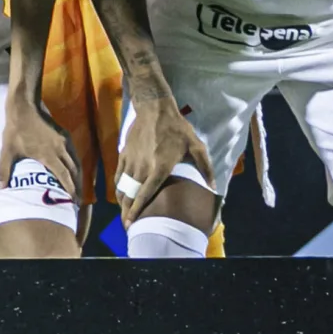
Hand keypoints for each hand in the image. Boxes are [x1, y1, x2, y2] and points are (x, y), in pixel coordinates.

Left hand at [0, 87, 86, 238]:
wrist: (24, 107)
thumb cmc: (16, 129)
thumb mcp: (7, 150)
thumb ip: (4, 169)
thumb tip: (1, 187)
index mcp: (49, 155)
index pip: (64, 176)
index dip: (70, 189)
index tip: (73, 200)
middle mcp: (60, 150)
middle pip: (74, 171)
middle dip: (77, 186)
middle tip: (77, 200)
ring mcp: (64, 142)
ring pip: (76, 162)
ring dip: (78, 176)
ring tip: (78, 188)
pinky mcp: (64, 135)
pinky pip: (74, 153)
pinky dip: (76, 164)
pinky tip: (73, 169)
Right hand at [116, 85, 211, 219]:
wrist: (154, 108)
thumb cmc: (177, 128)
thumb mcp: (196, 146)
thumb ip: (205, 167)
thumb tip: (214, 187)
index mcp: (160, 167)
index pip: (146, 194)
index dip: (137, 210)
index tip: (133, 222)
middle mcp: (142, 167)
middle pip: (131, 194)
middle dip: (127, 211)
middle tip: (127, 225)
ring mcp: (131, 161)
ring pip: (122, 186)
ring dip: (122, 201)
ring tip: (123, 213)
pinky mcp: (124, 154)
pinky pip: (119, 175)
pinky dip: (118, 187)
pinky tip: (121, 194)